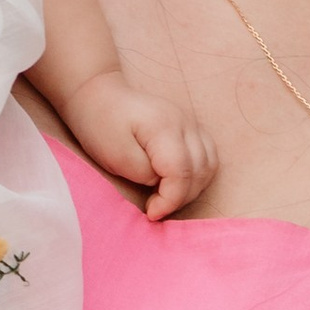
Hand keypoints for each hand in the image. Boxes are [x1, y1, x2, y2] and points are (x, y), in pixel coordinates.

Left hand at [54, 71, 214, 222]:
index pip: (182, 172)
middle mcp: (185, 123)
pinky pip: (207, 158)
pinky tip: (175, 184)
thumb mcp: (114, 155)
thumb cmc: (101, 124)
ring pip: (209, 166)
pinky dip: (196, 177)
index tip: (151, 212)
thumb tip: (162, 183)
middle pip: (200, 171)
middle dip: (179, 197)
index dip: (170, 200)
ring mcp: (191, 124)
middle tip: (155, 207)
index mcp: (165, 127)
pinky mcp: (191, 129)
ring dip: (191, 189)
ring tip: (165, 196)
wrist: (100, 96)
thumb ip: (144, 172)